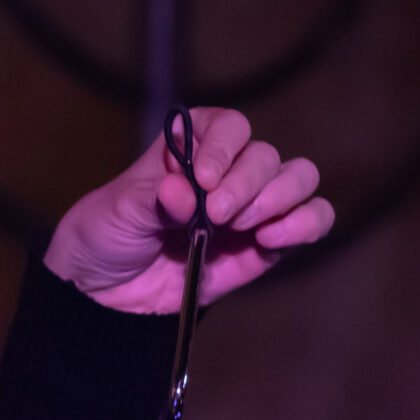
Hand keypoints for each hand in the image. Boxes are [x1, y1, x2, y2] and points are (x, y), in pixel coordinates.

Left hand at [42, 107, 332, 312]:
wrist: (107, 294)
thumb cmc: (108, 235)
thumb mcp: (117, 213)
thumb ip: (152, 202)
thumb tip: (184, 195)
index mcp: (192, 148)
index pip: (229, 126)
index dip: (224, 146)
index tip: (204, 179)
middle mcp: (229, 171)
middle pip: (265, 156)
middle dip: (248, 183)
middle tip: (218, 215)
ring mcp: (252, 208)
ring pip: (299, 179)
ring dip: (281, 198)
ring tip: (247, 227)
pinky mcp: (267, 247)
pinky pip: (311, 221)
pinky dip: (305, 223)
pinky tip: (271, 239)